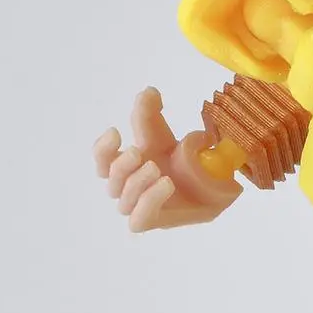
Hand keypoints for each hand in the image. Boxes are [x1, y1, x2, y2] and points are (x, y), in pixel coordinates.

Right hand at [93, 87, 240, 232]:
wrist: (210, 186)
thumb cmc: (180, 161)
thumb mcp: (165, 134)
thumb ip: (152, 113)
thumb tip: (148, 91)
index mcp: (125, 165)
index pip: (101, 159)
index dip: (102, 148)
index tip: (116, 131)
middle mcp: (127, 187)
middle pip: (110, 180)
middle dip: (121, 165)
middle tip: (139, 152)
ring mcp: (138, 206)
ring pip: (123, 200)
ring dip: (136, 183)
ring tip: (156, 169)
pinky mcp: (153, 221)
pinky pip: (138, 220)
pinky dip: (148, 202)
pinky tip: (165, 185)